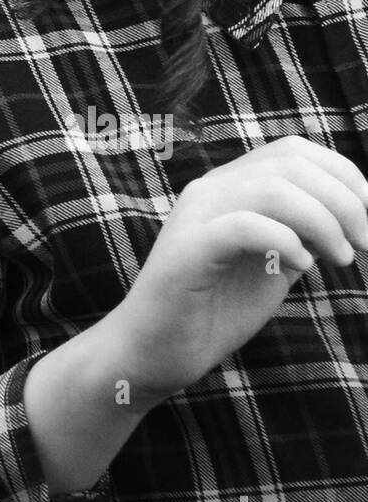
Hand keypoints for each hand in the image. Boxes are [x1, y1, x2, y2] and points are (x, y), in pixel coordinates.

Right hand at [105, 137, 367, 403]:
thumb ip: (303, 234)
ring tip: (339, 259)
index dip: (345, 177)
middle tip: (362, 246)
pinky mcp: (187, 250)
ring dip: (322, 221)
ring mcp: (196, 216)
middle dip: (344, 201)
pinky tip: (302, 268)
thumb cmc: (215, 310)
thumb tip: (353, 218)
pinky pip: (243, 226)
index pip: (294, 150)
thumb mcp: (274, 263)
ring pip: (271, 188)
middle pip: (290, 163)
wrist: (155, 350)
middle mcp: (211, 189)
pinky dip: (285, 241)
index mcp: (230, 185)